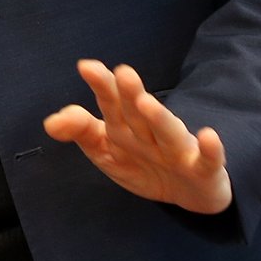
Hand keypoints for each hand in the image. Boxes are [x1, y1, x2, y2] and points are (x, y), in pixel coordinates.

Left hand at [43, 60, 233, 214]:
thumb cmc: (144, 164)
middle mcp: (152, 131)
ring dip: (159, 117)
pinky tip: (208, 136)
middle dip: (129, 94)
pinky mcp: (204, 169)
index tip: (86, 67)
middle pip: (138, 112)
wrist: (189, 193)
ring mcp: (179, 149)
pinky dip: (211, 149)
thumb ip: (81, 132)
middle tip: (121, 72)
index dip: (101, 86)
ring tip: (146, 103)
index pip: (111, 103)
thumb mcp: (107, 151)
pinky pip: (208, 159)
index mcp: (126, 125)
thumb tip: (50, 123)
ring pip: (168, 132)